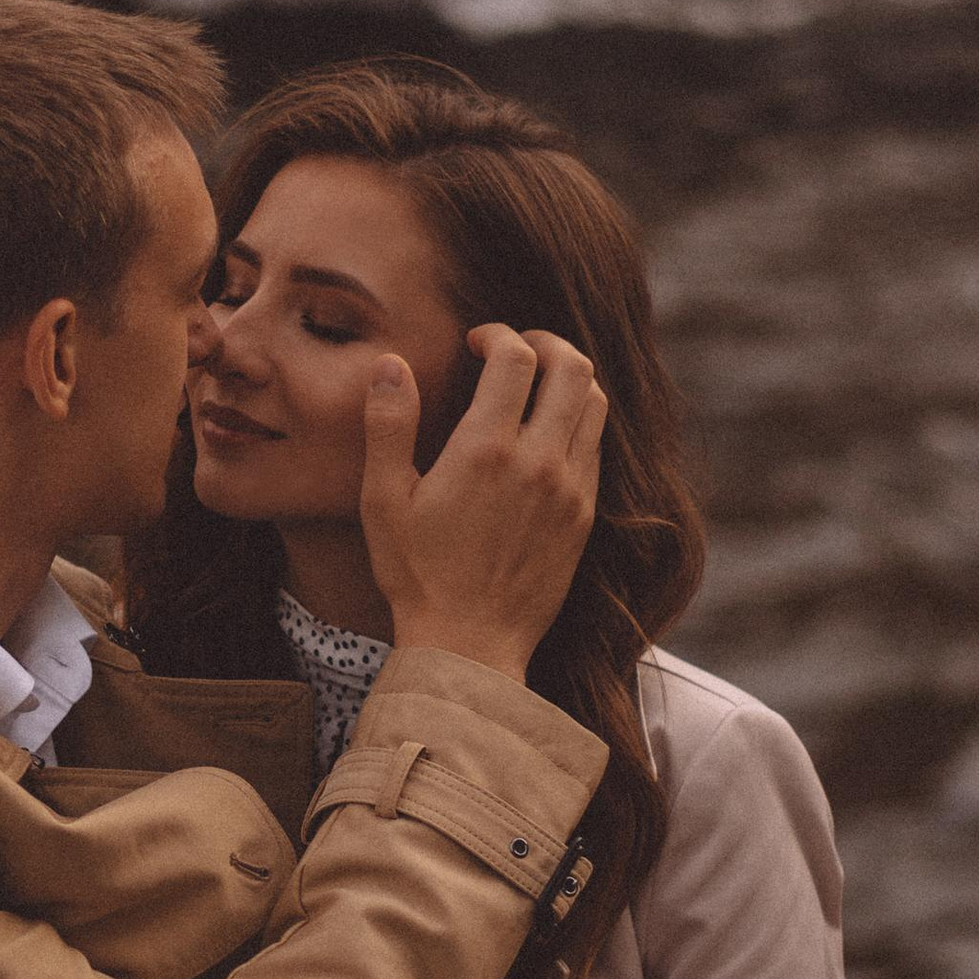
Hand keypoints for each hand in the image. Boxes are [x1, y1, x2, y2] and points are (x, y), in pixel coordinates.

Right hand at [360, 327, 605, 681]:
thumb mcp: (383, 500)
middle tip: (516, 349)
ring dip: (568, 379)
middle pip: (572, 366)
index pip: (517, 357)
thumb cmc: (417, 575)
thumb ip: (389, 425)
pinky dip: (576, 422)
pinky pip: (595, 447)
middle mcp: (539, 462)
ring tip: (535, 385)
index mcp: (486, 450)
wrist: (469, 644)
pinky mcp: (584, 516)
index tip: (477, 341)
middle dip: (545, 342)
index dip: (498, 334)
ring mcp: (570, 490)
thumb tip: (393, 365)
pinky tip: (545, 434)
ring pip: (594, 402)